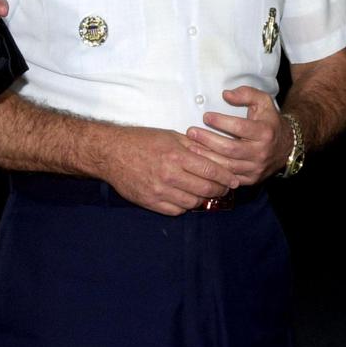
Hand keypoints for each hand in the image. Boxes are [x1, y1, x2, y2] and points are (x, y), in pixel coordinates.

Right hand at [101, 127, 237, 215]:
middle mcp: (169, 175)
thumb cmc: (141, 141)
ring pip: (192, 203)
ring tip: (205, 193)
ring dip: (202, 199)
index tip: (234, 180)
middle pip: (205, 189)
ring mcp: (159, 191)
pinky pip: (176, 210)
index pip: (210, 171)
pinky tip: (187, 198)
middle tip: (223, 188)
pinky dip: (185, 206)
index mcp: (176, 156)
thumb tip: (217, 156)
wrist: (111, 153)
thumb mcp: (170, 136)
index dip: (226, 178)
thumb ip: (194, 147)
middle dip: (219, 190)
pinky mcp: (150, 202)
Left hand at [186, 86, 291, 184]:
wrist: (286, 147)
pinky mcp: (251, 179)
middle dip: (208, 140)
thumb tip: (226, 95)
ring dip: (206, 157)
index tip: (205, 116)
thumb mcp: (263, 102)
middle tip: (191, 132)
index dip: (221, 122)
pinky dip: (213, 170)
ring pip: (227, 166)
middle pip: (230, 149)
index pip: (240, 127)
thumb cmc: (269, 121)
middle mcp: (261, 152)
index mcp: (265, 132)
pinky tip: (201, 162)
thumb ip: (246, 94)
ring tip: (191, 146)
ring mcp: (256, 168)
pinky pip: (229, 177)